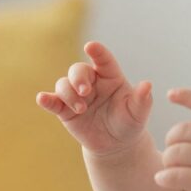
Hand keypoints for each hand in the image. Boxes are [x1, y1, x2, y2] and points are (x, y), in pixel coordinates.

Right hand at [35, 41, 152, 156]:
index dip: (97, 51)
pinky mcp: (65, 110)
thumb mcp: (138, 113)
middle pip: (78, 70)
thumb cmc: (129, 123)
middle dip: (79, 78)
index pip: (103, 59)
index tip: (91, 46)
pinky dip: (46, 100)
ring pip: (64, 84)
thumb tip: (147, 85)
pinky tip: (42, 99)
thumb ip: (142, 99)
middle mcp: (91, 81)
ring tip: (81, 109)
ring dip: (69, 94)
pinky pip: (53, 101)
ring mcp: (76, 95)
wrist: (116, 144)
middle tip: (85, 92)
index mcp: (110, 76)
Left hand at [155, 88, 190, 190]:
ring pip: (175, 153)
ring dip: (167, 160)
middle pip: (182, 131)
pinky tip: (162, 179)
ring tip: (169, 167)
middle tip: (171, 151)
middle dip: (171, 140)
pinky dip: (164, 177)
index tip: (170, 94)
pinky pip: (176, 175)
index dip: (187, 97)